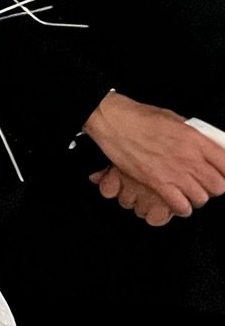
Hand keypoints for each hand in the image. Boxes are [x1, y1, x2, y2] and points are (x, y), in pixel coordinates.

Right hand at [83, 93, 224, 216]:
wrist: (112, 121)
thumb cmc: (138, 117)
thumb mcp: (174, 118)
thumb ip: (192, 135)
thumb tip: (203, 144)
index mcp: (196, 140)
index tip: (221, 174)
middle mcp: (189, 158)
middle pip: (218, 186)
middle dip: (212, 187)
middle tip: (203, 184)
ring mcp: (174, 172)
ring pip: (201, 198)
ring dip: (196, 198)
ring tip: (189, 194)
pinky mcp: (157, 183)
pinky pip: (180, 206)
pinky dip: (181, 208)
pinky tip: (178, 202)